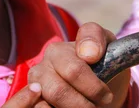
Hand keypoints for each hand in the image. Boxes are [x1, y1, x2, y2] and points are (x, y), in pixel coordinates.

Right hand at [5, 22, 129, 107]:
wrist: (100, 83)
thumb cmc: (102, 63)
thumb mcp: (105, 44)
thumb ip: (95, 37)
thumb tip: (88, 53)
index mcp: (56, 51)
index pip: (74, 71)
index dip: (94, 88)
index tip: (107, 95)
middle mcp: (40, 68)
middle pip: (58, 92)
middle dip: (83, 104)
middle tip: (98, 105)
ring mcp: (34, 87)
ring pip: (46, 105)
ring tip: (87, 107)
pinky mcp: (32, 102)